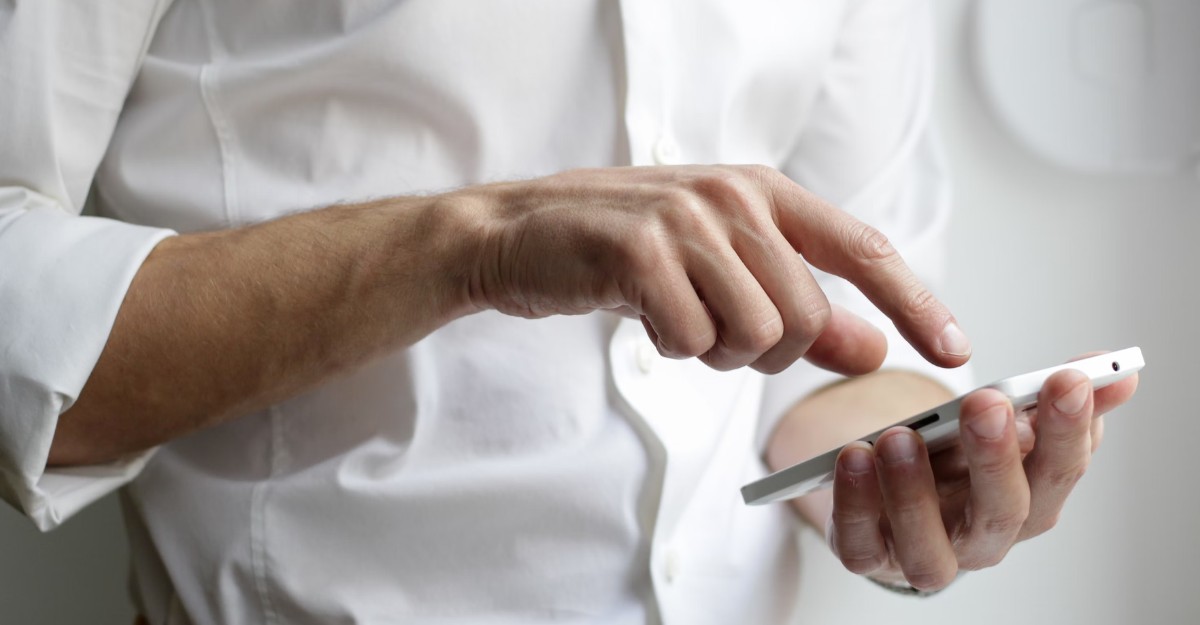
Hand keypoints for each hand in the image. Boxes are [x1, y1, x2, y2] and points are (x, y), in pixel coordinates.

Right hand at [458, 165, 969, 373]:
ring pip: (755, 334)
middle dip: (766, 351)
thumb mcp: (721, 271)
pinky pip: (692, 340)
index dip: (915, 303)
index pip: (863, 250)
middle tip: (713, 331)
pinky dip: (671, 348)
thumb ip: (801, 308)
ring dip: (715, 351)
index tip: (954, 350)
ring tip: (675, 317)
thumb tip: (872, 349)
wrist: (520, 233)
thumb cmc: (625, 252)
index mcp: (763, 191)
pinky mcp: (640, 251)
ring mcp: (686, 220)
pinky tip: (642, 315)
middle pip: (805, 316)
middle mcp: (733, 196)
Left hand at [825, 355, 1138, 589]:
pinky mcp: (869, 556)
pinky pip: (860, 545)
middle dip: (997, 457)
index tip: (1067, 379)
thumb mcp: (1002, 421)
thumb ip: (1050, 397)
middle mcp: (983, 538)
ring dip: (914, 492)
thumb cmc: (955, 459)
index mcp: (1028, 501)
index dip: (1068, 429)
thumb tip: (1116, 370)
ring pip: (929, 547)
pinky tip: (852, 457)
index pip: (1060, 471)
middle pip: (1002, 513)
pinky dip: (855, 505)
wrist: (893, 491)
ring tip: (900, 437)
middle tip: (986, 404)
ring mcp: (925, 553)